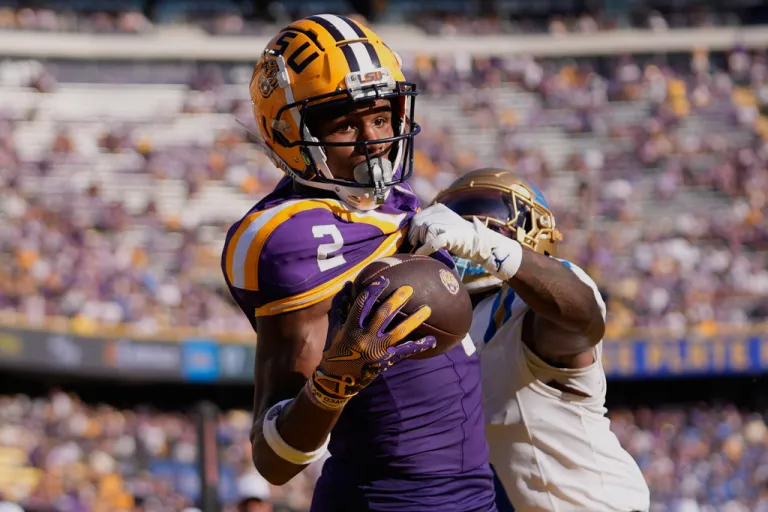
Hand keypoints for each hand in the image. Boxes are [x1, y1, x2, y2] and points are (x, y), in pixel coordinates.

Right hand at [306, 278, 435, 408]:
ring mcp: (377, 350)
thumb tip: (348, 285)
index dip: (373, 290)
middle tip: (409, 289)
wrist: (337, 380)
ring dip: (414, 319)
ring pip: (399, 331)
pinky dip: (419, 346)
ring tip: (427, 309)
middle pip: (383, 314)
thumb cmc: (336, 350)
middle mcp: (365, 337)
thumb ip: (341, 307)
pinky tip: (433, 340)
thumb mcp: (335, 328)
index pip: (363, 304)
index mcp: (351, 327)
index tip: (384, 280)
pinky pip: (405, 352)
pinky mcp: (386, 361)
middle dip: (397, 299)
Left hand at [408, 203, 522, 280]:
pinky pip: (432, 242)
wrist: (479, 241)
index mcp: (437, 208)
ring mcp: (445, 224)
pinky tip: (420, 254)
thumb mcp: (442, 223)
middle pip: (417, 225)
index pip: (416, 218)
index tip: (413, 240)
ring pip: (423, 233)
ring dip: (422, 243)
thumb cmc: (458, 236)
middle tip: (418, 246)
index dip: (412, 230)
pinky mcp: (449, 236)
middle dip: (414, 237)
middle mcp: (440, 213)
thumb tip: (410, 233)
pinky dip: (424, 249)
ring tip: (426, 249)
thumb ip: (429, 224)